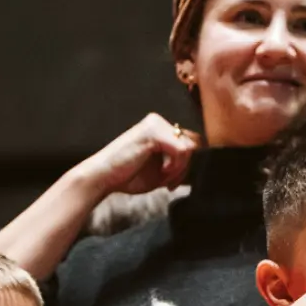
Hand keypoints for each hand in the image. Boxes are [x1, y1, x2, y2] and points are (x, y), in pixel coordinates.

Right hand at [83, 114, 201, 196]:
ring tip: (164, 179)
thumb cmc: (128, 176)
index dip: (184, 166)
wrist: (103, 178)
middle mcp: (158, 121)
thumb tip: (202, 165)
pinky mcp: (153, 132)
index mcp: (159, 127)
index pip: (188, 143)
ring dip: (180, 169)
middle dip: (184, 168)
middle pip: (192, 144)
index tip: (171, 182)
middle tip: (169, 183)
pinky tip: (161, 174)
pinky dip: (175, 167)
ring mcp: (156, 124)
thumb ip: (178, 164)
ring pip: (189, 148)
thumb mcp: (161, 170)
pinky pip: (181, 151)